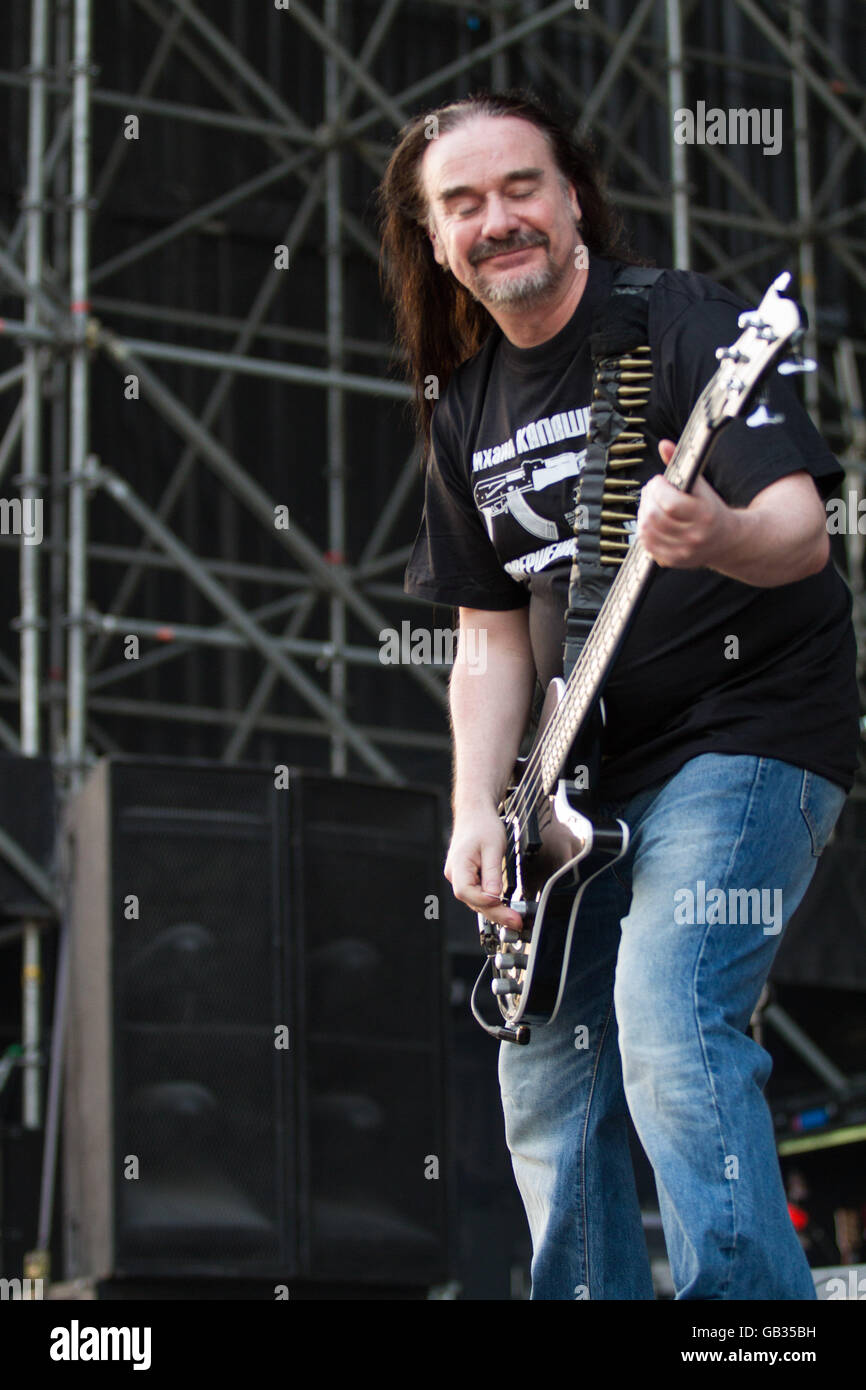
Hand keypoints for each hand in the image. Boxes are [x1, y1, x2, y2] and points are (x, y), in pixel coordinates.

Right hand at [444, 806, 523, 929]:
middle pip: (473, 901)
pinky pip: (478, 895)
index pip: (467, 892)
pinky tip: (504, 908)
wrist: (475, 813)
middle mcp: (455, 875)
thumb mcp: (493, 847)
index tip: (502, 903)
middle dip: (496, 913)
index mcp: (458, 865)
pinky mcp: (467, 878)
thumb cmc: (482, 825)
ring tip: (514, 918)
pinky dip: (491, 902)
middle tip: (516, 921)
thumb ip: (492, 873)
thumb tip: (494, 896)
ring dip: (495, 910)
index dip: (485, 901)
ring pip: (476, 901)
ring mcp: (460, 877)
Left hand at [637, 439, 732, 569]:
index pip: (670, 504)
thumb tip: (663, 445)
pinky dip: (644, 531)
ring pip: (646, 532)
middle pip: (654, 517)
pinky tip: (651, 521)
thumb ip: (682, 465)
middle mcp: (694, 536)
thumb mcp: (701, 485)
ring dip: (642, 514)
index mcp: (705, 515)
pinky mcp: (672, 561)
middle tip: (651, 491)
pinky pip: (647, 545)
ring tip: (650, 504)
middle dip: (647, 499)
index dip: (658, 489)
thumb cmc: (711, 508)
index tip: (659, 481)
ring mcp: (682, 552)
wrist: (727, 540)